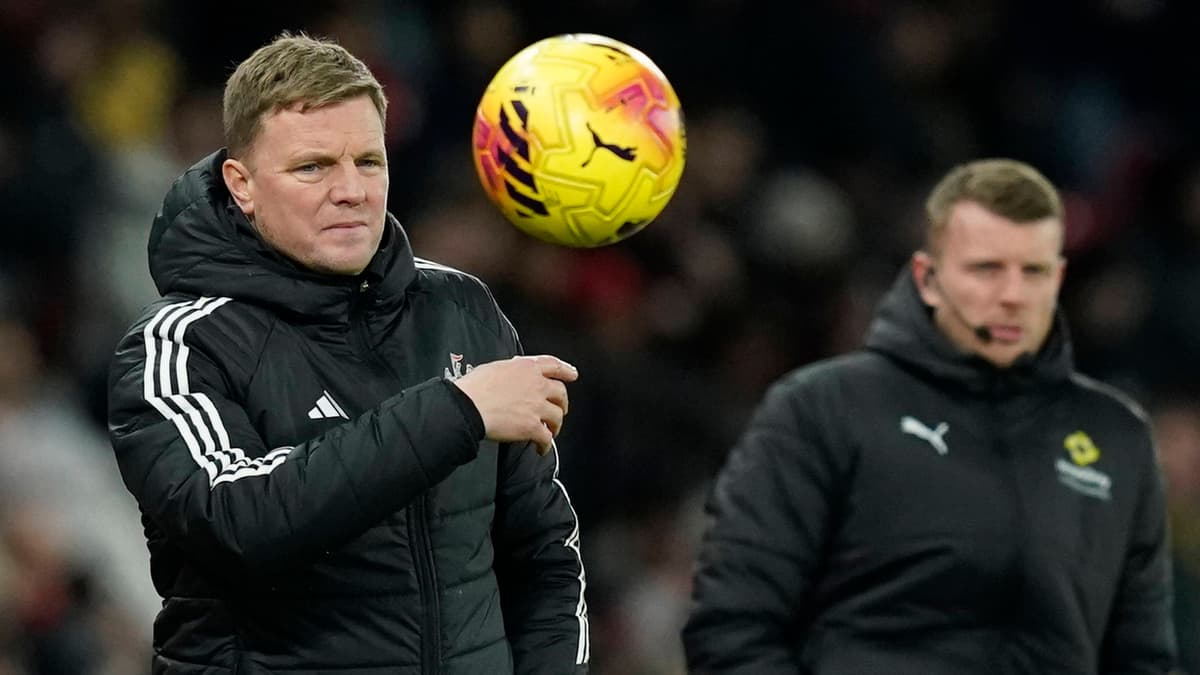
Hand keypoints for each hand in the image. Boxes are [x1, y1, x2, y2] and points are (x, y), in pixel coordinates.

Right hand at [451, 355, 578, 455]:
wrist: (469, 406)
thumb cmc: (475, 388)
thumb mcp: (495, 368)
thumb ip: (511, 370)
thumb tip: (513, 374)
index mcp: (527, 368)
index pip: (554, 365)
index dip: (566, 370)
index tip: (573, 374)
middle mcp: (537, 385)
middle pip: (561, 393)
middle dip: (562, 403)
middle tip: (560, 409)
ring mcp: (537, 406)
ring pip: (557, 417)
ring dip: (555, 426)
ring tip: (550, 431)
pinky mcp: (532, 426)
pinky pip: (546, 438)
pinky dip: (545, 445)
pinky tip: (541, 449)